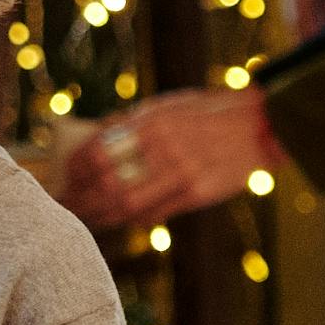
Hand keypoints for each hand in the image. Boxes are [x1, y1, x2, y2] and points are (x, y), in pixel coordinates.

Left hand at [57, 83, 278, 230]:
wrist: (260, 125)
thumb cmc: (210, 112)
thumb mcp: (169, 104)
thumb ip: (134, 120)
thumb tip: (98, 134)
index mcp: (152, 121)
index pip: (97, 151)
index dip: (74, 170)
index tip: (64, 178)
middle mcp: (164, 147)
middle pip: (106, 184)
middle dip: (81, 199)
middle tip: (66, 206)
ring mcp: (182, 173)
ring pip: (128, 205)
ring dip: (102, 216)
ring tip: (86, 219)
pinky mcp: (198, 193)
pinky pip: (156, 213)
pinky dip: (132, 220)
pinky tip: (119, 220)